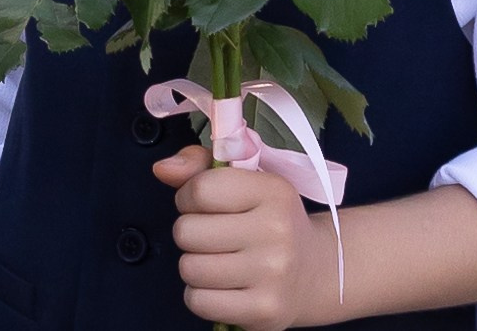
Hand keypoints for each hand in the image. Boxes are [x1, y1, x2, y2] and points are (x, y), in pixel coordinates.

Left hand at [154, 146, 333, 330]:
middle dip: (190, 233)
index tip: (203, 205)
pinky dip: (201, 295)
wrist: (314, 272)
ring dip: (195, 265)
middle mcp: (276, 231)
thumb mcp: (246, 180)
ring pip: (189, 268)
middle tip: (214, 236)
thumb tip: (162, 169)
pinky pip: (199, 301)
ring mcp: (272, 274)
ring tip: (219, 260)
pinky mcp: (263, 311)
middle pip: (187, 232)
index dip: (189, 197)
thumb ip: (200, 165)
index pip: (200, 190)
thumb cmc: (269, 220)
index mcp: (273, 191)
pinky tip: (223, 285)